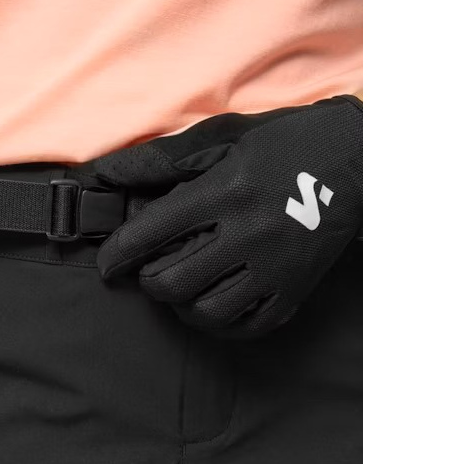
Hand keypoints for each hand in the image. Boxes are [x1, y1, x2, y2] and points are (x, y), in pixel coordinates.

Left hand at [94, 96, 362, 336]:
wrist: (358, 158)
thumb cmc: (281, 144)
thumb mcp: (220, 138)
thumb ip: (159, 160)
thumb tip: (105, 175)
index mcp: (223, 192)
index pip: (152, 233)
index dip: (118, 253)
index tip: (107, 265)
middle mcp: (247, 233)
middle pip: (173, 281)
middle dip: (148, 280)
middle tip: (148, 270)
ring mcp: (273, 266)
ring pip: (207, 311)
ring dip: (181, 305)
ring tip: (181, 287)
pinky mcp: (295, 287)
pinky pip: (248, 326)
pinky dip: (221, 324)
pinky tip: (213, 304)